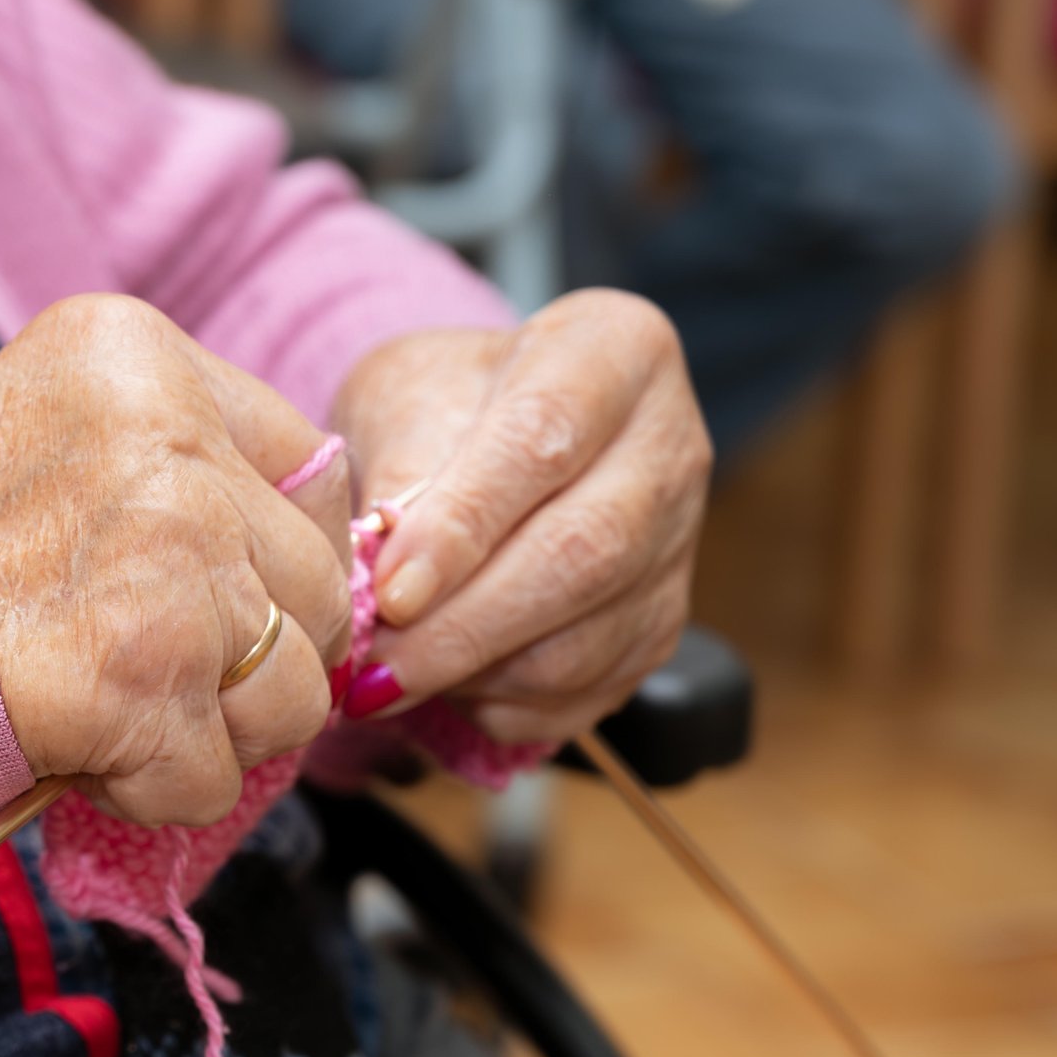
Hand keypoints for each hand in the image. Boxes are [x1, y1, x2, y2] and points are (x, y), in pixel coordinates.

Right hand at [0, 295, 353, 825]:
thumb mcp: (51, 424)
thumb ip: (178, 451)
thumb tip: (314, 535)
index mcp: (143, 359)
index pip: (308, 468)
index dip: (271, 551)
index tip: (217, 586)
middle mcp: (173, 445)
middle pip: (318, 587)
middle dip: (254, 652)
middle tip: (156, 662)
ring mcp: (170, 562)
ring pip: (294, 693)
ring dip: (214, 730)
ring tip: (117, 705)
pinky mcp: (145, 678)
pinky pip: (217, 776)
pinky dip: (154, 791)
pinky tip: (83, 747)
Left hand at [330, 289, 710, 742]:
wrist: (487, 428)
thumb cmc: (441, 399)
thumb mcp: (403, 394)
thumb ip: (401, 468)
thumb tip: (387, 571)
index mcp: (613, 350)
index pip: (543, 441)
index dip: (463, 527)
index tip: (391, 592)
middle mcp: (669, 444)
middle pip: (584, 553)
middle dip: (466, 627)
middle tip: (376, 665)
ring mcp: (679, 541)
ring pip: (587, 638)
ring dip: (476, 675)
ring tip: (389, 675)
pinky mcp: (663, 622)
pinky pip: (588, 689)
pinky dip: (503, 706)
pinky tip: (444, 683)